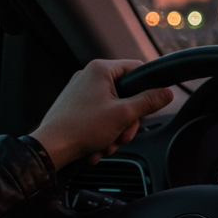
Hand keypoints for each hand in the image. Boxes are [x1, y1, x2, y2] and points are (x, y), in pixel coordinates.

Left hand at [29, 59, 172, 169]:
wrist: (50, 149)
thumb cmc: (81, 128)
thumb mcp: (124, 115)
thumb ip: (149, 102)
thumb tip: (167, 93)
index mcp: (101, 69)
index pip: (136, 69)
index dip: (147, 88)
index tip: (150, 105)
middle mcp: (89, 76)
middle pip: (126, 95)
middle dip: (128, 121)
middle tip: (122, 134)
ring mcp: (81, 92)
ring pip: (114, 110)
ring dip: (115, 131)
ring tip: (106, 144)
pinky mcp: (75, 107)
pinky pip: (99, 117)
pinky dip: (102, 133)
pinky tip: (97, 147)